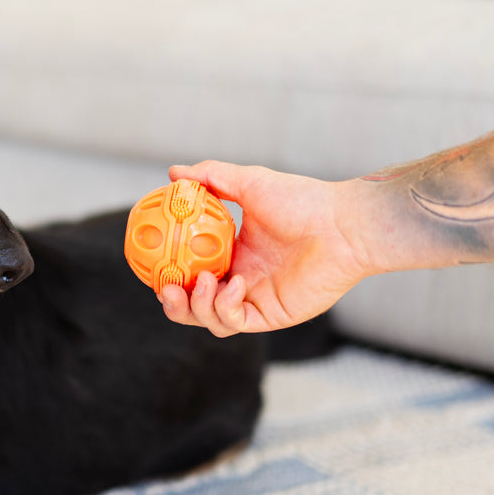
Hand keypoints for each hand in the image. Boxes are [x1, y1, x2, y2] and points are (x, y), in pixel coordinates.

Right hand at [158, 161, 371, 335]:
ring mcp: (255, 300)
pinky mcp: (271, 315)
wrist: (343, 224)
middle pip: (193, 303)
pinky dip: (226, 307)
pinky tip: (236, 284)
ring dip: (197, 305)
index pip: (190, 271)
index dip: (168, 273)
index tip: (150, 264)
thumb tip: (173, 173)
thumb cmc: (304, 200)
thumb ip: (211, 177)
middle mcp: (241, 279)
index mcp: (233, 253)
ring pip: (210, 318)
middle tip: (164, 289)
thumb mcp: (250, 182)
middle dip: (173, 303)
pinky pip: (236, 321)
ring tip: (203, 281)